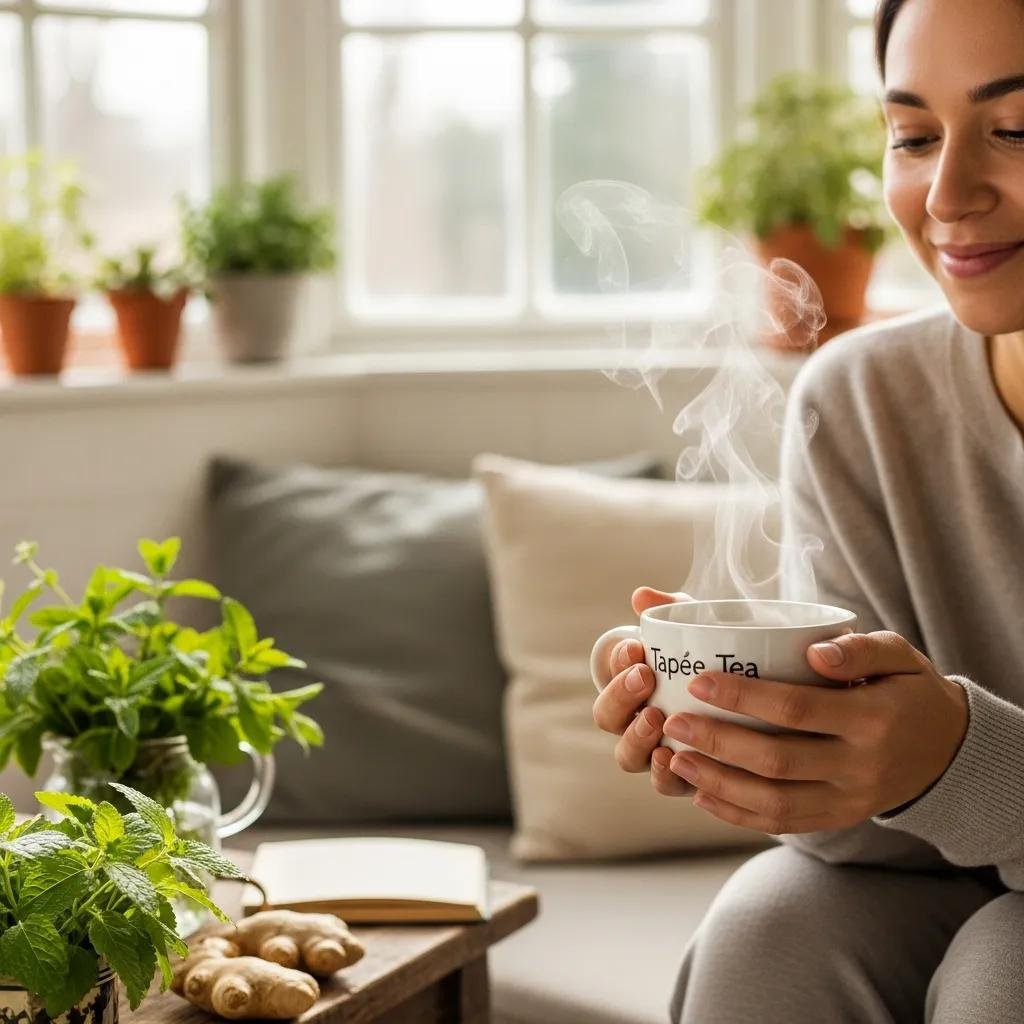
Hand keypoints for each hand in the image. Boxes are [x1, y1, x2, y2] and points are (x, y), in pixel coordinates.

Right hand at [591, 586, 696, 797]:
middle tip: (644, 678)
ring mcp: (657, 754)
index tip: (636, 649)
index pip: (610, 679)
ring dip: (635, 738)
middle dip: (620, 697)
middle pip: (608, 720)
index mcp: (633, 689)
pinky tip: (676, 759)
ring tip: (656, 719)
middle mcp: (637, 723)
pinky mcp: (687, 780)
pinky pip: (666, 785)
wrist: (761, 699)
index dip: (616, 666)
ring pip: (629, 756)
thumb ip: (672, 611)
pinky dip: (665, 775)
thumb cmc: (716, 659)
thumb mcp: (699, 630)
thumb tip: (641, 596)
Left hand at [662, 630, 969, 833]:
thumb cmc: (909, 689)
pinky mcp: (838, 818)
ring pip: (774, 802)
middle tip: (675, 723)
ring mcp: (848, 800)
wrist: (949, 750)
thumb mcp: (898, 655)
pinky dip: (737, 814)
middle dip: (718, 743)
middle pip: (776, 761)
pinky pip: (783, 824)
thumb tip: (813, 651)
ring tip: (675, 759)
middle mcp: (859, 767)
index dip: (744, 697)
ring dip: (718, 783)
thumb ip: (859, 648)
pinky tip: (701, 793)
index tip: (698, 681)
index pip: (796, 708)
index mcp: (871, 718)